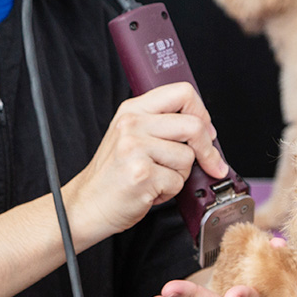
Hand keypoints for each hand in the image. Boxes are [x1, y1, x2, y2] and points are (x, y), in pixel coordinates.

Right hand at [64, 82, 227, 244]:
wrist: (87, 204)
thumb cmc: (113, 175)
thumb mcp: (131, 137)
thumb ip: (162, 125)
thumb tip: (206, 129)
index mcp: (132, 110)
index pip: (182, 92)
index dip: (202, 113)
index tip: (207, 131)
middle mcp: (132, 124)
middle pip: (193, 125)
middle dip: (207, 149)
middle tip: (208, 162)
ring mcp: (134, 148)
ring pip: (187, 157)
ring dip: (180, 174)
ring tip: (157, 178)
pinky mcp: (141, 173)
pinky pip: (178, 182)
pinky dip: (170, 192)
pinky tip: (151, 191)